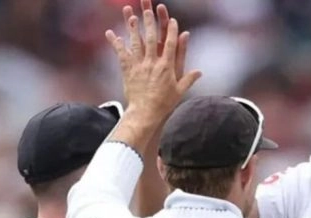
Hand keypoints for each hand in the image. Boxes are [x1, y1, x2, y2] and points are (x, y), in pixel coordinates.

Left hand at [106, 3, 200, 123]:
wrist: (146, 113)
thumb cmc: (164, 104)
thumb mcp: (180, 91)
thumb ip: (189, 79)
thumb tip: (199, 71)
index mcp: (167, 67)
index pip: (171, 44)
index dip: (172, 31)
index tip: (173, 20)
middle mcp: (153, 63)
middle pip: (152, 38)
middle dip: (150, 22)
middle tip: (148, 9)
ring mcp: (139, 65)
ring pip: (136, 42)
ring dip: (133, 28)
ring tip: (131, 15)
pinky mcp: (128, 70)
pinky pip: (121, 54)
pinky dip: (116, 43)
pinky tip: (111, 33)